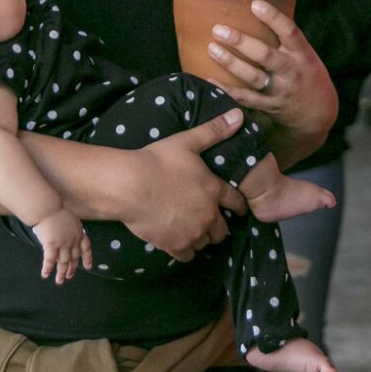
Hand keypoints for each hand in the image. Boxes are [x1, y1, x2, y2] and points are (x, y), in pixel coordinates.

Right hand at [31, 209, 91, 284]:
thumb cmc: (56, 211)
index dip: (87, 258)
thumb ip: (70, 230)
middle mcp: (73, 240)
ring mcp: (63, 244)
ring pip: (63, 262)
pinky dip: (47, 269)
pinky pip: (50, 260)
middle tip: (69, 276)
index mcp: (79, 233)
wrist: (48, 208)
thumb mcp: (70, 220)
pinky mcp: (51, 245)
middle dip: (72, 268)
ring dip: (61, 273)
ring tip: (59, 280)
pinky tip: (45, 274)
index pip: (86, 248)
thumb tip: (67, 237)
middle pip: (74, 258)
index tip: (88, 266)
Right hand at [119, 111, 249, 261]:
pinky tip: (179, 242)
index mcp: (213, 190)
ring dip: (202, 237)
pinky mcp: (174, 245)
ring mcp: (192, 232)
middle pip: (222, 229)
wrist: (130, 186)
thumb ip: (214, 130)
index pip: (236, 202)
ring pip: (206, 242)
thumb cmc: (158, 160)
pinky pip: (188, 256)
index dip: (239, 205)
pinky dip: (186, 251)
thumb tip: (239, 115)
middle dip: (219, 226)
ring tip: (194, 231)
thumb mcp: (187, 141)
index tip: (239, 209)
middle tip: (212, 222)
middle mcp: (208, 215)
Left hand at [206, 0, 336, 162]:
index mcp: (302, 53)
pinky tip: (210, 79)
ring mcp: (280, 90)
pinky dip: (227, 90)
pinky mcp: (269, 106)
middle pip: (265, 55)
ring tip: (212, 48)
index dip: (273, 17)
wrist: (318, 112)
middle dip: (240, 42)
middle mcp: (291, 71)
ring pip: (253, 77)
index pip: (289, 31)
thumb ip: (285, 37)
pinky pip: (245, 98)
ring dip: (230, 63)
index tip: (254, 4)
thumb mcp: (305, 53)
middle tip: (219, 29)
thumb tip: (257, 8)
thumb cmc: (306, 73)